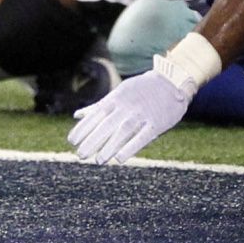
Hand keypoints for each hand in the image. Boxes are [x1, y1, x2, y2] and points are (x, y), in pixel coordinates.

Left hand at [67, 68, 191, 163]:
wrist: (171, 82)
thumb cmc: (141, 90)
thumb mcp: (118, 93)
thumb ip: (98, 106)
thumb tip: (76, 115)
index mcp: (116, 99)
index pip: (96, 114)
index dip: (84, 128)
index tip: (72, 141)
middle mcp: (127, 106)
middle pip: (107, 124)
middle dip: (93, 140)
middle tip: (80, 155)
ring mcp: (142, 114)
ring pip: (123, 131)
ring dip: (110, 146)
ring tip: (99, 160)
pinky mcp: (156, 123)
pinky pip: (142, 136)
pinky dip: (131, 147)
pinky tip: (119, 159)